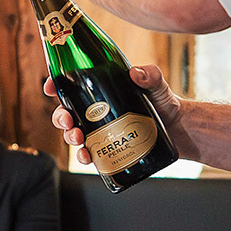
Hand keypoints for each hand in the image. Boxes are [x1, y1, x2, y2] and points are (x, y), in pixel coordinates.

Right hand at [46, 66, 192, 166]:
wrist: (179, 129)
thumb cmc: (165, 102)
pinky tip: (87, 156)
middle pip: (66, 112)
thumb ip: (150, 75)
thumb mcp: (157, 85)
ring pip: (74, 134)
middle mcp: (96, 111)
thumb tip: (136, 74)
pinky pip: (89, 153)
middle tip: (69, 121)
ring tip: (78, 139)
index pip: (71, 85)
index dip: (56, 84)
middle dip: (60, 117)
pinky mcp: (108, 149)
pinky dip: (83, 156)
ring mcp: (100, 131)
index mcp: (100, 90)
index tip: (51, 87)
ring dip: (69, 137)